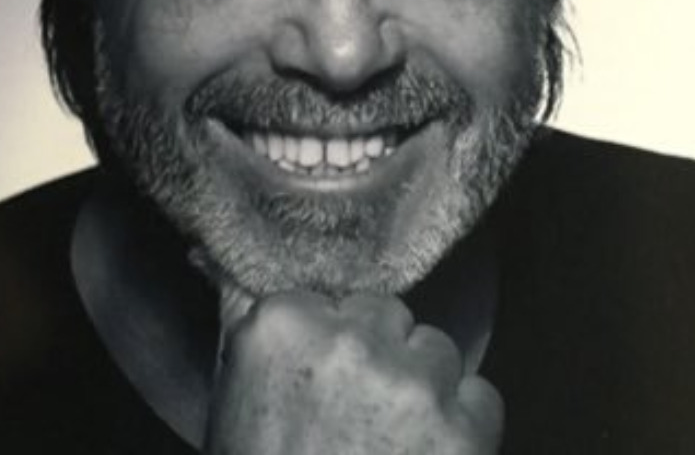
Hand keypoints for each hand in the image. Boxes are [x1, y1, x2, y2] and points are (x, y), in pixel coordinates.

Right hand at [205, 291, 502, 454]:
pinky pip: (480, 395)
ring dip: (423, 389)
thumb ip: (244, 321)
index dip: (332, 342)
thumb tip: (215, 258)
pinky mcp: (460, 426)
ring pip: (436, 349)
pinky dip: (463, 428)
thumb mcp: (233, 399)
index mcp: (281, 325)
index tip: (321, 383)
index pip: (333, 300)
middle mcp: (347, 338)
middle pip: (388, 315)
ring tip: (392, 442)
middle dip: (380, 356)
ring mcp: (408, 380)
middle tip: (358, 416)